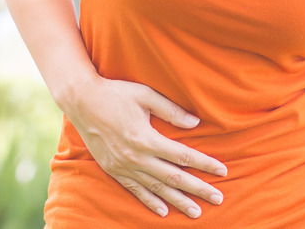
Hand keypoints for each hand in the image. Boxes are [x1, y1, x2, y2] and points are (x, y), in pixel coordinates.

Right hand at [64, 75, 226, 218]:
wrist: (81, 101)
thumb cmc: (115, 93)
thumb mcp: (145, 95)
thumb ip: (171, 110)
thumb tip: (195, 123)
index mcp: (146, 138)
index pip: (183, 156)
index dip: (204, 164)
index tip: (222, 171)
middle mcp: (136, 156)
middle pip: (174, 177)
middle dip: (198, 189)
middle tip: (218, 199)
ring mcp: (123, 166)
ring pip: (156, 188)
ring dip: (178, 201)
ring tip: (196, 212)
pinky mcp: (113, 169)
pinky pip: (135, 190)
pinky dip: (150, 201)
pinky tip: (163, 211)